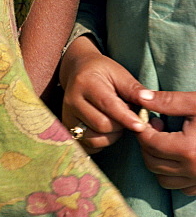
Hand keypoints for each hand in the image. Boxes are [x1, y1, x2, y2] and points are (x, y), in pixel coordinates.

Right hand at [60, 35, 149, 153]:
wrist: (78, 70)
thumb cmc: (102, 72)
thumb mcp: (118, 73)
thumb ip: (133, 88)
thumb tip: (149, 101)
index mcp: (85, 82)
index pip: (108, 105)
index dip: (126, 118)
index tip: (141, 126)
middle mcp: (72, 100)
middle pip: (102, 125)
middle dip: (120, 125)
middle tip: (127, 115)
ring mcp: (67, 115)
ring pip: (96, 138)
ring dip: (112, 135)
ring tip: (116, 121)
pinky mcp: (67, 128)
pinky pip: (88, 145)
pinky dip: (102, 142)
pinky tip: (107, 130)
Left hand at [136, 90, 195, 194]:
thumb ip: (168, 101)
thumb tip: (141, 97)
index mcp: (188, 149)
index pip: (149, 143)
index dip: (143, 129)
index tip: (149, 118)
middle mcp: (193, 170)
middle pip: (152, 162)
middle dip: (147, 144)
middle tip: (157, 126)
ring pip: (163, 179)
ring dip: (158, 161)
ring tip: (167, 140)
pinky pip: (181, 187)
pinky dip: (173, 174)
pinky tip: (179, 154)